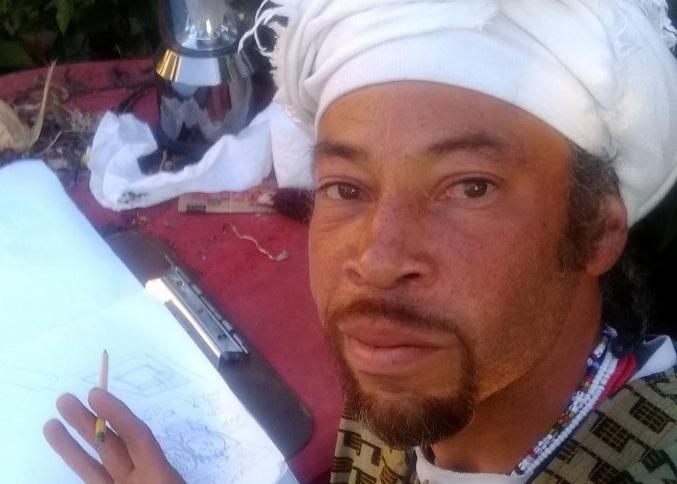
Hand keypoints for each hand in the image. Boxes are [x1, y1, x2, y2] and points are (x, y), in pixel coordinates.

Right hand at [44, 388, 184, 483]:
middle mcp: (142, 477)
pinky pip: (93, 480)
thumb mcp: (163, 482)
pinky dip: (78, 464)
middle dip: (89, 422)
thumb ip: (141, 449)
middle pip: (113, 445)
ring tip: (50, 423)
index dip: (117, 413)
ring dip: (72, 445)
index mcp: (161, 473)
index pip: (138, 435)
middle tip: (65, 398)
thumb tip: (119, 434)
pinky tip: (62, 448)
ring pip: (95, 466)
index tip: (95, 393)